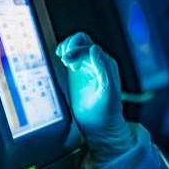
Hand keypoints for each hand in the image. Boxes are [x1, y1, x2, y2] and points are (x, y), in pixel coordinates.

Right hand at [56, 32, 132, 161]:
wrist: (100, 127)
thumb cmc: (106, 113)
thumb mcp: (108, 92)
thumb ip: (104, 69)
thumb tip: (94, 48)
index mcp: (105, 65)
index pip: (89, 47)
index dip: (77, 51)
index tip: (67, 61)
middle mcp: (96, 63)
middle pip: (81, 41)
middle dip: (71, 46)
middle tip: (65, 60)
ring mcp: (85, 67)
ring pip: (75, 46)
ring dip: (67, 48)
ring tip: (63, 59)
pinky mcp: (75, 74)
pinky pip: (69, 56)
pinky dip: (63, 54)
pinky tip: (60, 60)